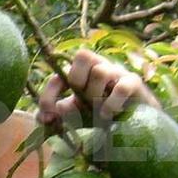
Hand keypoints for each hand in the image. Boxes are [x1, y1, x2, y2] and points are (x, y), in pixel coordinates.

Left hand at [37, 50, 158, 127]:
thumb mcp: (76, 115)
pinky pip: (123, 86)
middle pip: (83, 55)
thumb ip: (59, 115)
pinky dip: (112, 103)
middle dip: (77, 80)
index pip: (60, 72)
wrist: (134, 122)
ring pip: (101, 70)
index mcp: (81, 73)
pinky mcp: (134, 83)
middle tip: (79, 100)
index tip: (47, 115)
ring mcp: (117, 73)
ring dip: (95, 94)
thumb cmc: (100, 113)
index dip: (50, 93)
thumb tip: (42, 118)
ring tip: (97, 111)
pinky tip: (108, 115)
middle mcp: (98, 67)